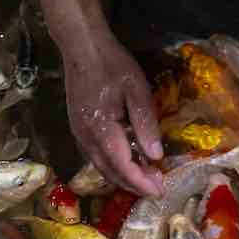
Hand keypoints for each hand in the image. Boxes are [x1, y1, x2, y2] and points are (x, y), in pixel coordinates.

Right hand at [62, 30, 164, 197]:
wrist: (81, 47)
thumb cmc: (112, 65)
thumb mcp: (137, 90)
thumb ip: (145, 123)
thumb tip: (156, 155)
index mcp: (102, 129)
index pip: (123, 166)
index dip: (141, 182)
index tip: (160, 191)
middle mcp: (86, 138)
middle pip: (110, 172)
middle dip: (134, 184)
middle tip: (158, 186)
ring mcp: (79, 134)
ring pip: (101, 166)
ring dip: (123, 176)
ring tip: (146, 177)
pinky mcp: (78, 128)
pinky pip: (95, 156)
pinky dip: (112, 165)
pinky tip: (126, 161)